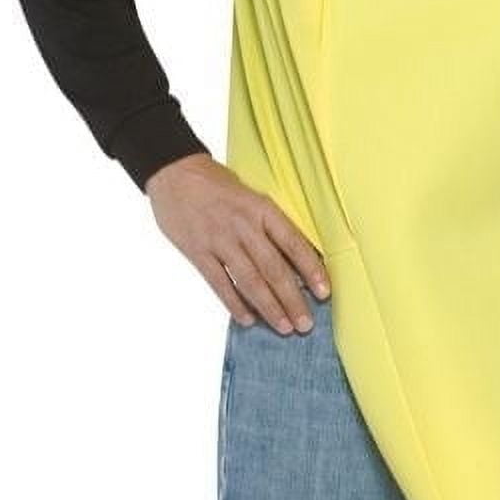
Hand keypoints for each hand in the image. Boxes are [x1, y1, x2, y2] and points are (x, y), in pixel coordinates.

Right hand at [145, 152, 331, 332]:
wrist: (175, 173)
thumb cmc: (218, 185)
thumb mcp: (251, 197)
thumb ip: (270, 226)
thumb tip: (295, 260)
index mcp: (262, 209)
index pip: (293, 243)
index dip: (311, 269)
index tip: (324, 292)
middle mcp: (243, 226)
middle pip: (273, 268)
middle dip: (292, 299)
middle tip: (305, 324)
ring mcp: (219, 240)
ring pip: (249, 280)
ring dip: (269, 307)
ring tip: (284, 327)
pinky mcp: (198, 252)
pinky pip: (220, 283)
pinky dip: (234, 304)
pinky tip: (248, 319)